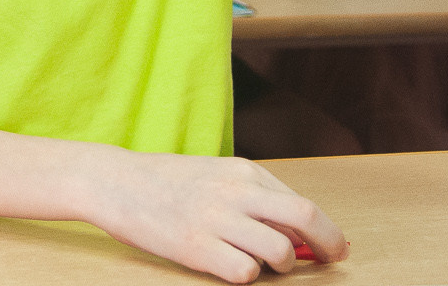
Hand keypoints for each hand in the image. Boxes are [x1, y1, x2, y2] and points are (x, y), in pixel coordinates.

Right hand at [86, 149, 345, 282]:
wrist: (115, 181)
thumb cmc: (168, 182)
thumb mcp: (216, 175)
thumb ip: (255, 197)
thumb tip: (300, 232)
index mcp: (243, 172)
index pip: (303, 204)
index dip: (326, 231)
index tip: (333, 248)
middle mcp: (234, 191)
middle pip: (304, 217)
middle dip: (327, 244)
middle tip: (329, 261)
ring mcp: (214, 219)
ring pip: (279, 250)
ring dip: (281, 265)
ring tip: (264, 265)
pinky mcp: (195, 247)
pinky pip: (244, 272)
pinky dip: (247, 276)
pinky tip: (233, 268)